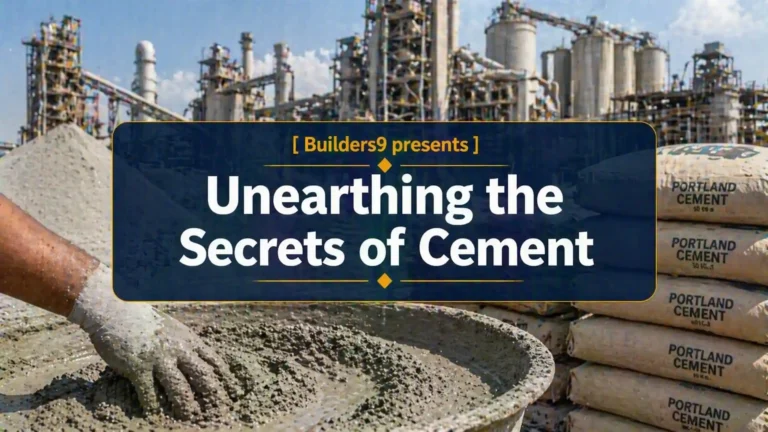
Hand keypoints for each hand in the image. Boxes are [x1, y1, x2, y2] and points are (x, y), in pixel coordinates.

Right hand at [68, 264, 236, 419]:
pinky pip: (148, 391)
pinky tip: (155, 416)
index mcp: (188, 339)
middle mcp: (177, 349)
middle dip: (212, 394)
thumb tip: (199, 359)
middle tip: (218, 409)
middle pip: (201, 375)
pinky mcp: (138, 367)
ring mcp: (158, 358)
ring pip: (178, 386)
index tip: (232, 390)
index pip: (213, 360)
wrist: (116, 310)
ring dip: (186, 405)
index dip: (224, 377)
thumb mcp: (173, 328)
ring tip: (192, 418)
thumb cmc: (145, 320)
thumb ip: (185, 343)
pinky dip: (153, 405)